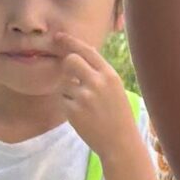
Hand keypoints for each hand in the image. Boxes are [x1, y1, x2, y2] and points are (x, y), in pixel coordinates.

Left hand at [56, 40, 139, 154]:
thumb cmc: (118, 115)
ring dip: (69, 90)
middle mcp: (97, 82)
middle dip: (67, 66)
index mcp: (110, 75)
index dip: (71, 42)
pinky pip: (62, 99)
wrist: (120, 143)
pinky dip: (68, 105)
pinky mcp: (73, 110)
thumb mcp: (116, 89)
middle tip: (72, 77)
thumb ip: (100, 72)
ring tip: (84, 105)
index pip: (87, 50)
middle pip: (71, 60)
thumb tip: (82, 52)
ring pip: (64, 82)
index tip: (59, 37)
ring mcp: (84, 96)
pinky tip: (82, 115)